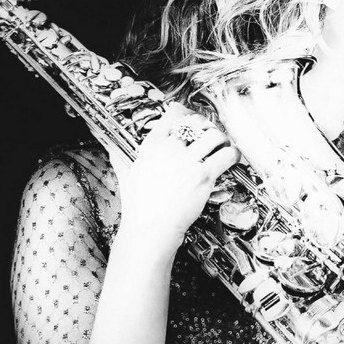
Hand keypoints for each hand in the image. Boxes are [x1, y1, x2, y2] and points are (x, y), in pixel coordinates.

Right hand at [110, 102, 240, 256]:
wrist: (149, 230)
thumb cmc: (138, 206)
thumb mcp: (125, 175)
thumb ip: (119, 158)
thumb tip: (109, 148)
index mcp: (152, 145)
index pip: (174, 113)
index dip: (188, 113)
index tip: (194, 121)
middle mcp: (169, 149)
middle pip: (198, 122)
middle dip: (208, 128)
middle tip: (211, 138)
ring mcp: (187, 162)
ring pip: (215, 135)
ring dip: (222, 140)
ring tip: (221, 149)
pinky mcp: (203, 177)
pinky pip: (227, 154)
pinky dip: (234, 154)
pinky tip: (230, 159)